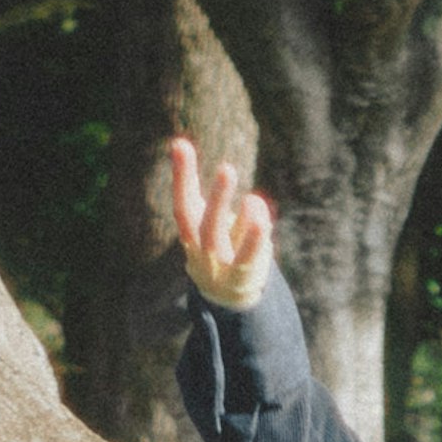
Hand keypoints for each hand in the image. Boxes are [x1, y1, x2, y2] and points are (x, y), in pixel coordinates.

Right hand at [167, 138, 276, 305]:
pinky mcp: (236, 280)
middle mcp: (198, 249)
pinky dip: (253, 241)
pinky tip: (262, 222)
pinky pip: (245, 260)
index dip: (181, 174)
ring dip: (236, 220)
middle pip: (201, 222)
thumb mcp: (221, 224)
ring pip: (221, 243)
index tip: (179, 143)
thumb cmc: (224, 248)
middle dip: (214, 197)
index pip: (183, 200)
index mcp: (191, 231)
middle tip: (227, 169)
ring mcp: (216, 267)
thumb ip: (228, 203)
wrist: (225, 298)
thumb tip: (251, 199)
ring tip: (252, 199)